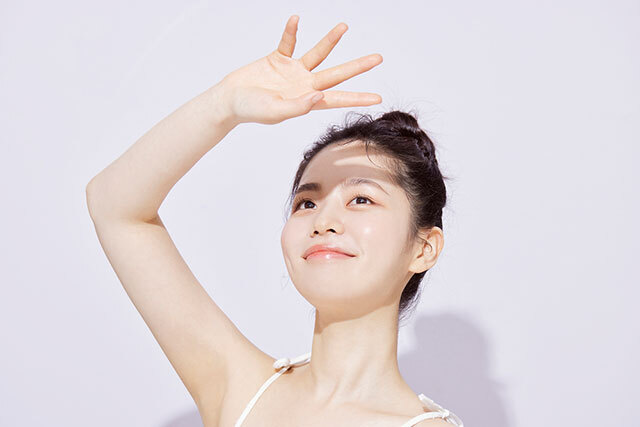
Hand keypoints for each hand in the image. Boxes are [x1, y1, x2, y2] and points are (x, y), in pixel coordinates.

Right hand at [219, 15, 382, 124]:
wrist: (230, 99)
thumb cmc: (251, 111)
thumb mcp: (276, 112)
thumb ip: (298, 107)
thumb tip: (319, 97)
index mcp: (307, 100)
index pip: (338, 98)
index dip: (358, 98)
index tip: (377, 98)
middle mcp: (304, 84)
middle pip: (337, 73)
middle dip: (357, 66)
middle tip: (378, 58)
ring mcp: (293, 71)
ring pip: (318, 53)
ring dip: (331, 40)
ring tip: (344, 27)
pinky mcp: (278, 59)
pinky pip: (288, 42)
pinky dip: (291, 32)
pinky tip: (296, 20)